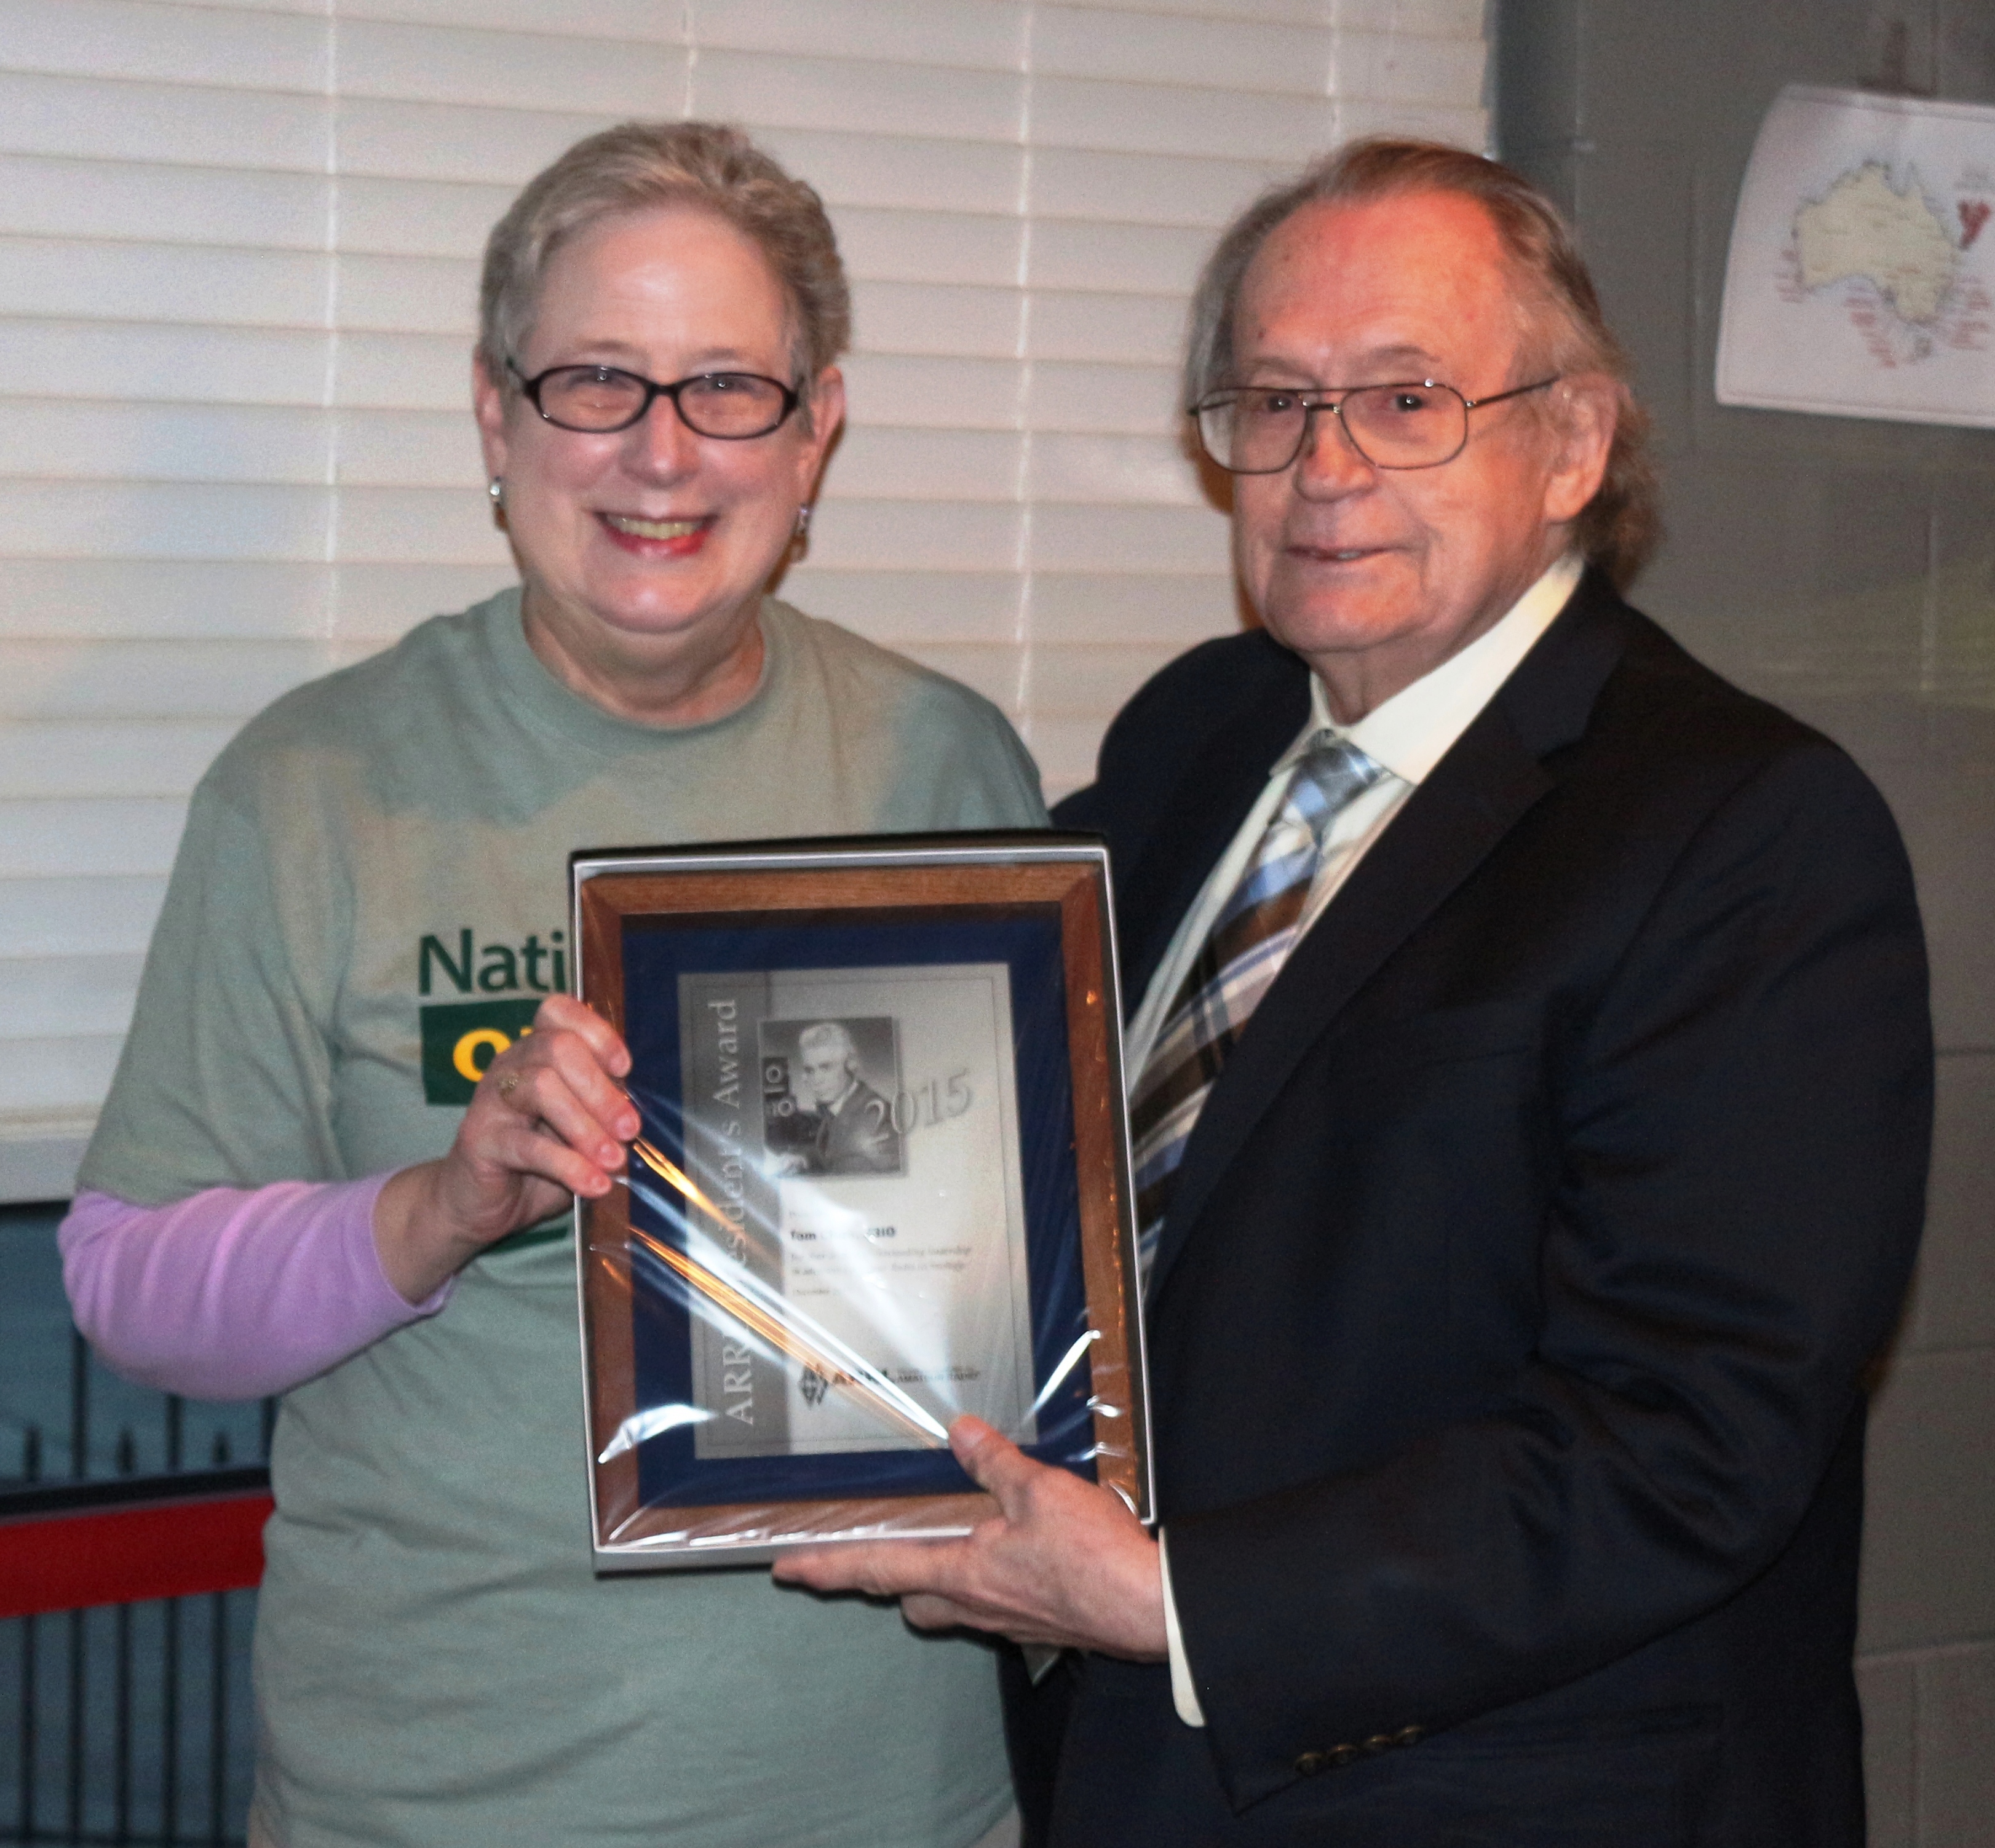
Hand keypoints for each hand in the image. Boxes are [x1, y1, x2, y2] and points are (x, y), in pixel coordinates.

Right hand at [374, 994, 638, 1301]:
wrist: (482, 1203)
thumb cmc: (539, 1158)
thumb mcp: (579, 1126)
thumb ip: (602, 1108)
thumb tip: (640, 1113)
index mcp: (536, 1050)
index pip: (559, 1012)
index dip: (597, 1032)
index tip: (625, 1067)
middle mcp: (510, 1064)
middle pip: (557, 1048)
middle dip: (601, 1088)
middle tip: (629, 1128)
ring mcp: (491, 1099)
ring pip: (542, 1087)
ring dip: (586, 1127)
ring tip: (614, 1160)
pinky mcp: (479, 1139)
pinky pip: (528, 1145)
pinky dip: (569, 1166)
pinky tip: (594, 1185)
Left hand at [772, 1415, 1166, 1659]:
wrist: (1147, 1609)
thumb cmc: (1091, 1557)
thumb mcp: (1039, 1491)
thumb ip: (996, 1462)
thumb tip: (960, 1431)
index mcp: (962, 1572)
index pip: (879, 1568)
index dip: (828, 1567)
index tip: (788, 1571)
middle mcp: (975, 1604)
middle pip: (910, 1598)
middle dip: (884, 1580)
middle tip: (865, 1557)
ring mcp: (1006, 1619)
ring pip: (949, 1606)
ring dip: (932, 1583)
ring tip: (936, 1549)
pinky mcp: (1036, 1624)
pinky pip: (989, 1606)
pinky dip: (980, 1583)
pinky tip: (1002, 1558)